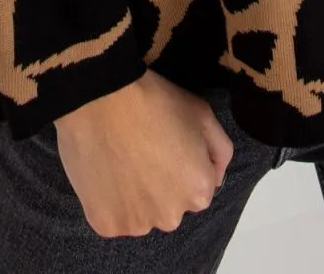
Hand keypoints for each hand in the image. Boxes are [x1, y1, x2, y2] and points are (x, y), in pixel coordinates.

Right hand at [53, 69, 234, 238]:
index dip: (184, 164)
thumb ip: (220, 152)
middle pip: (171, 205)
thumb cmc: (157, 102)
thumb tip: (216, 178)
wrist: (103, 98)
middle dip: (163, 186)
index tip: (167, 144)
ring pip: (143, 214)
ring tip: (122, 160)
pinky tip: (106, 172)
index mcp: (199, 193)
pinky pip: (114, 218)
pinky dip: (111, 202)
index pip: (199, 187)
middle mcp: (171, 218)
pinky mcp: (105, 225)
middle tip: (144, 151)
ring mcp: (136, 225)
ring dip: (137, 197)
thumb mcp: (204, 115)